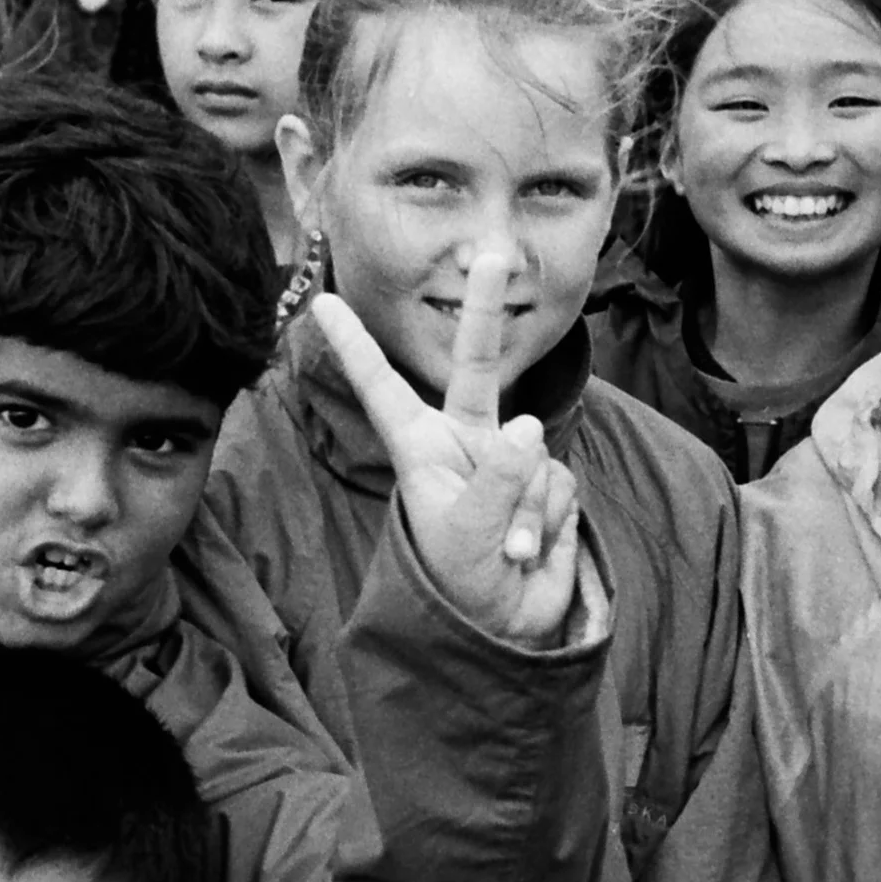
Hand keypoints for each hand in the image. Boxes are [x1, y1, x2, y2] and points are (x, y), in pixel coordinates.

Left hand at [312, 248, 582, 643]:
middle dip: (484, 312)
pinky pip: (559, 482)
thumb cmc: (461, 584)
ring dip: (525, 509)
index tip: (322, 302)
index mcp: (422, 449)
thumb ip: (495, 480)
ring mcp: (511, 461)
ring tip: (506, 552)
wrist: (508, 626)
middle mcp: (466, 443)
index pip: (383, 389)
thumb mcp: (463, 535)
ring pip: (533, 453)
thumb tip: (529, 424)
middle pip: (477, 366)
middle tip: (488, 254)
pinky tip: (530, 552)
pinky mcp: (548, 483)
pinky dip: (548, 521)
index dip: (355, 346)